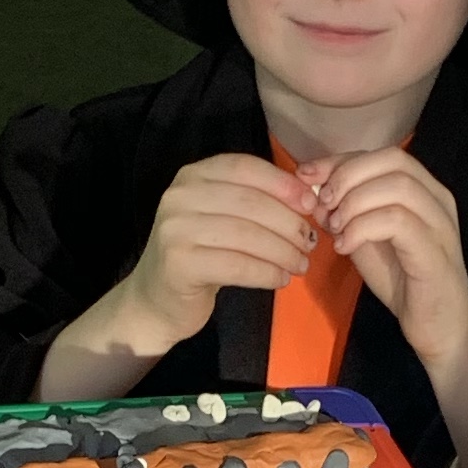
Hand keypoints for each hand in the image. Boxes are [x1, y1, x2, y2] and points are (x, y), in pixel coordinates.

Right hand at [116, 154, 319, 355]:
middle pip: (251, 203)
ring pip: (248, 235)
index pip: (246, 168)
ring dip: (283, 251)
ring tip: (301, 264)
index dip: (283, 184)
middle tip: (311, 243)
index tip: (311, 204)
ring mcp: (176, 229)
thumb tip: (307, 197)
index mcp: (192, 175)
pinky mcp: (179, 264)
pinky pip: (238, 265)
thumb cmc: (199, 255)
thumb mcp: (221, 217)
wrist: (156, 300)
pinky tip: (281, 279)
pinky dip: (267, 273)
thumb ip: (254, 201)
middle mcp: (180, 196)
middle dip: (290, 223)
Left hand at [306, 147, 467, 366]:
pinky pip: (398, 221)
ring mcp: (441, 224)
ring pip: (397, 186)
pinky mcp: (436, 252)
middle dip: (347, 175)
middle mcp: (438, 199)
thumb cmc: (404, 282)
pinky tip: (345, 246)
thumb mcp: (367, 239)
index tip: (307, 176)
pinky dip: (363, 228)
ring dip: (354, 202)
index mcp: (424, 190)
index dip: (341, 160)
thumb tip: (314, 191)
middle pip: (392, 159)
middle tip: (323, 204)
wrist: (438, 328)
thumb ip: (347, 213)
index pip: (382, 155)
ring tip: (334, 228)